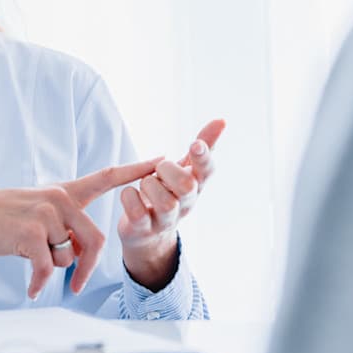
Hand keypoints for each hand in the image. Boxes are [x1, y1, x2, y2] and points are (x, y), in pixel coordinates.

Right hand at [0, 159, 159, 298]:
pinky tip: (30, 288)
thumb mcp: (36, 212)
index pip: (106, 177)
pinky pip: (48, 268)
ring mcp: (46, 214)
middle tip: (78, 285)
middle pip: (96, 238)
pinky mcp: (32, 233)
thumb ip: (62, 225)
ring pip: (69, 255)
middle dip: (88, 267)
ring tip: (31, 263)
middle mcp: (59, 199)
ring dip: (53, 268)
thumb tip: (77, 251)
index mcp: (63, 192)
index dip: (135, 170)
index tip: (159, 160)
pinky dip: (39, 282)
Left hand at [118, 119, 225, 289]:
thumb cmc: (169, 192)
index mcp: (196, 185)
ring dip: (149, 185)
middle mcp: (185, 204)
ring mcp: (165, 220)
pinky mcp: (143, 229)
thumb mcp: (185, 169)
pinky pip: (137, 213)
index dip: (203, 158)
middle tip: (159, 170)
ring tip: (145, 184)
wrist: (147, 232)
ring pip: (165, 202)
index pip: (207, 171)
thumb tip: (222, 120)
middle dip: (169, 171)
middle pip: (188, 186)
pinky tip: (130, 194)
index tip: (194, 144)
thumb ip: (203, 145)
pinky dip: (130, 198)